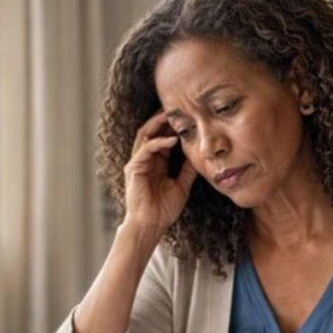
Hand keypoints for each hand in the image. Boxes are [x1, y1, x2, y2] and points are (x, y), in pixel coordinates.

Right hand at [122, 110, 197, 238]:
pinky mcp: (134, 168)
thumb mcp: (181, 186)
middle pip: (152, 131)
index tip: (187, 117)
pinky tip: (173, 139)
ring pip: (145, 135)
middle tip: (178, 107)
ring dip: (158, 123)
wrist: (150, 225)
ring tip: (173, 115)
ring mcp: (137, 163)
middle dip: (163, 118)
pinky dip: (158, 142)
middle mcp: (144, 160)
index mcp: (155, 163)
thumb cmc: (163, 210)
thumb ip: (187, 171)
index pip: (162, 137)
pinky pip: (145, 149)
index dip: (173, 127)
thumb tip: (198, 157)